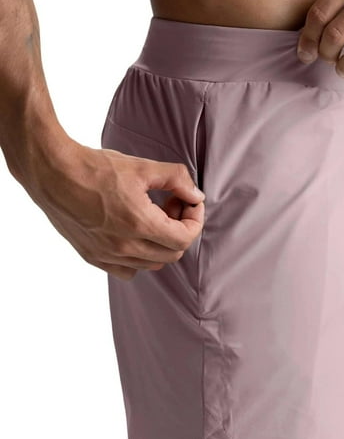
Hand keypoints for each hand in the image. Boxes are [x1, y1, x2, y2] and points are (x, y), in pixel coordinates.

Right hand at [26, 137, 204, 280]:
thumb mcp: (142, 167)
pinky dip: (139, 257)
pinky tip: (133, 233)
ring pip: (153, 264)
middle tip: (171, 205)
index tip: (189, 203)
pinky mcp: (92, 257)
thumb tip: (197, 196)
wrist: (51, 172)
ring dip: (161, 244)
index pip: (185, 238)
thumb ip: (177, 180)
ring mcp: (107, 255)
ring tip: (152, 217)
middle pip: (173, 253)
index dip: (194, 220)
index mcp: (139, 224)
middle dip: (180, 229)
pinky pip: (128, 270)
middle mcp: (124, 246)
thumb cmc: (95, 167)